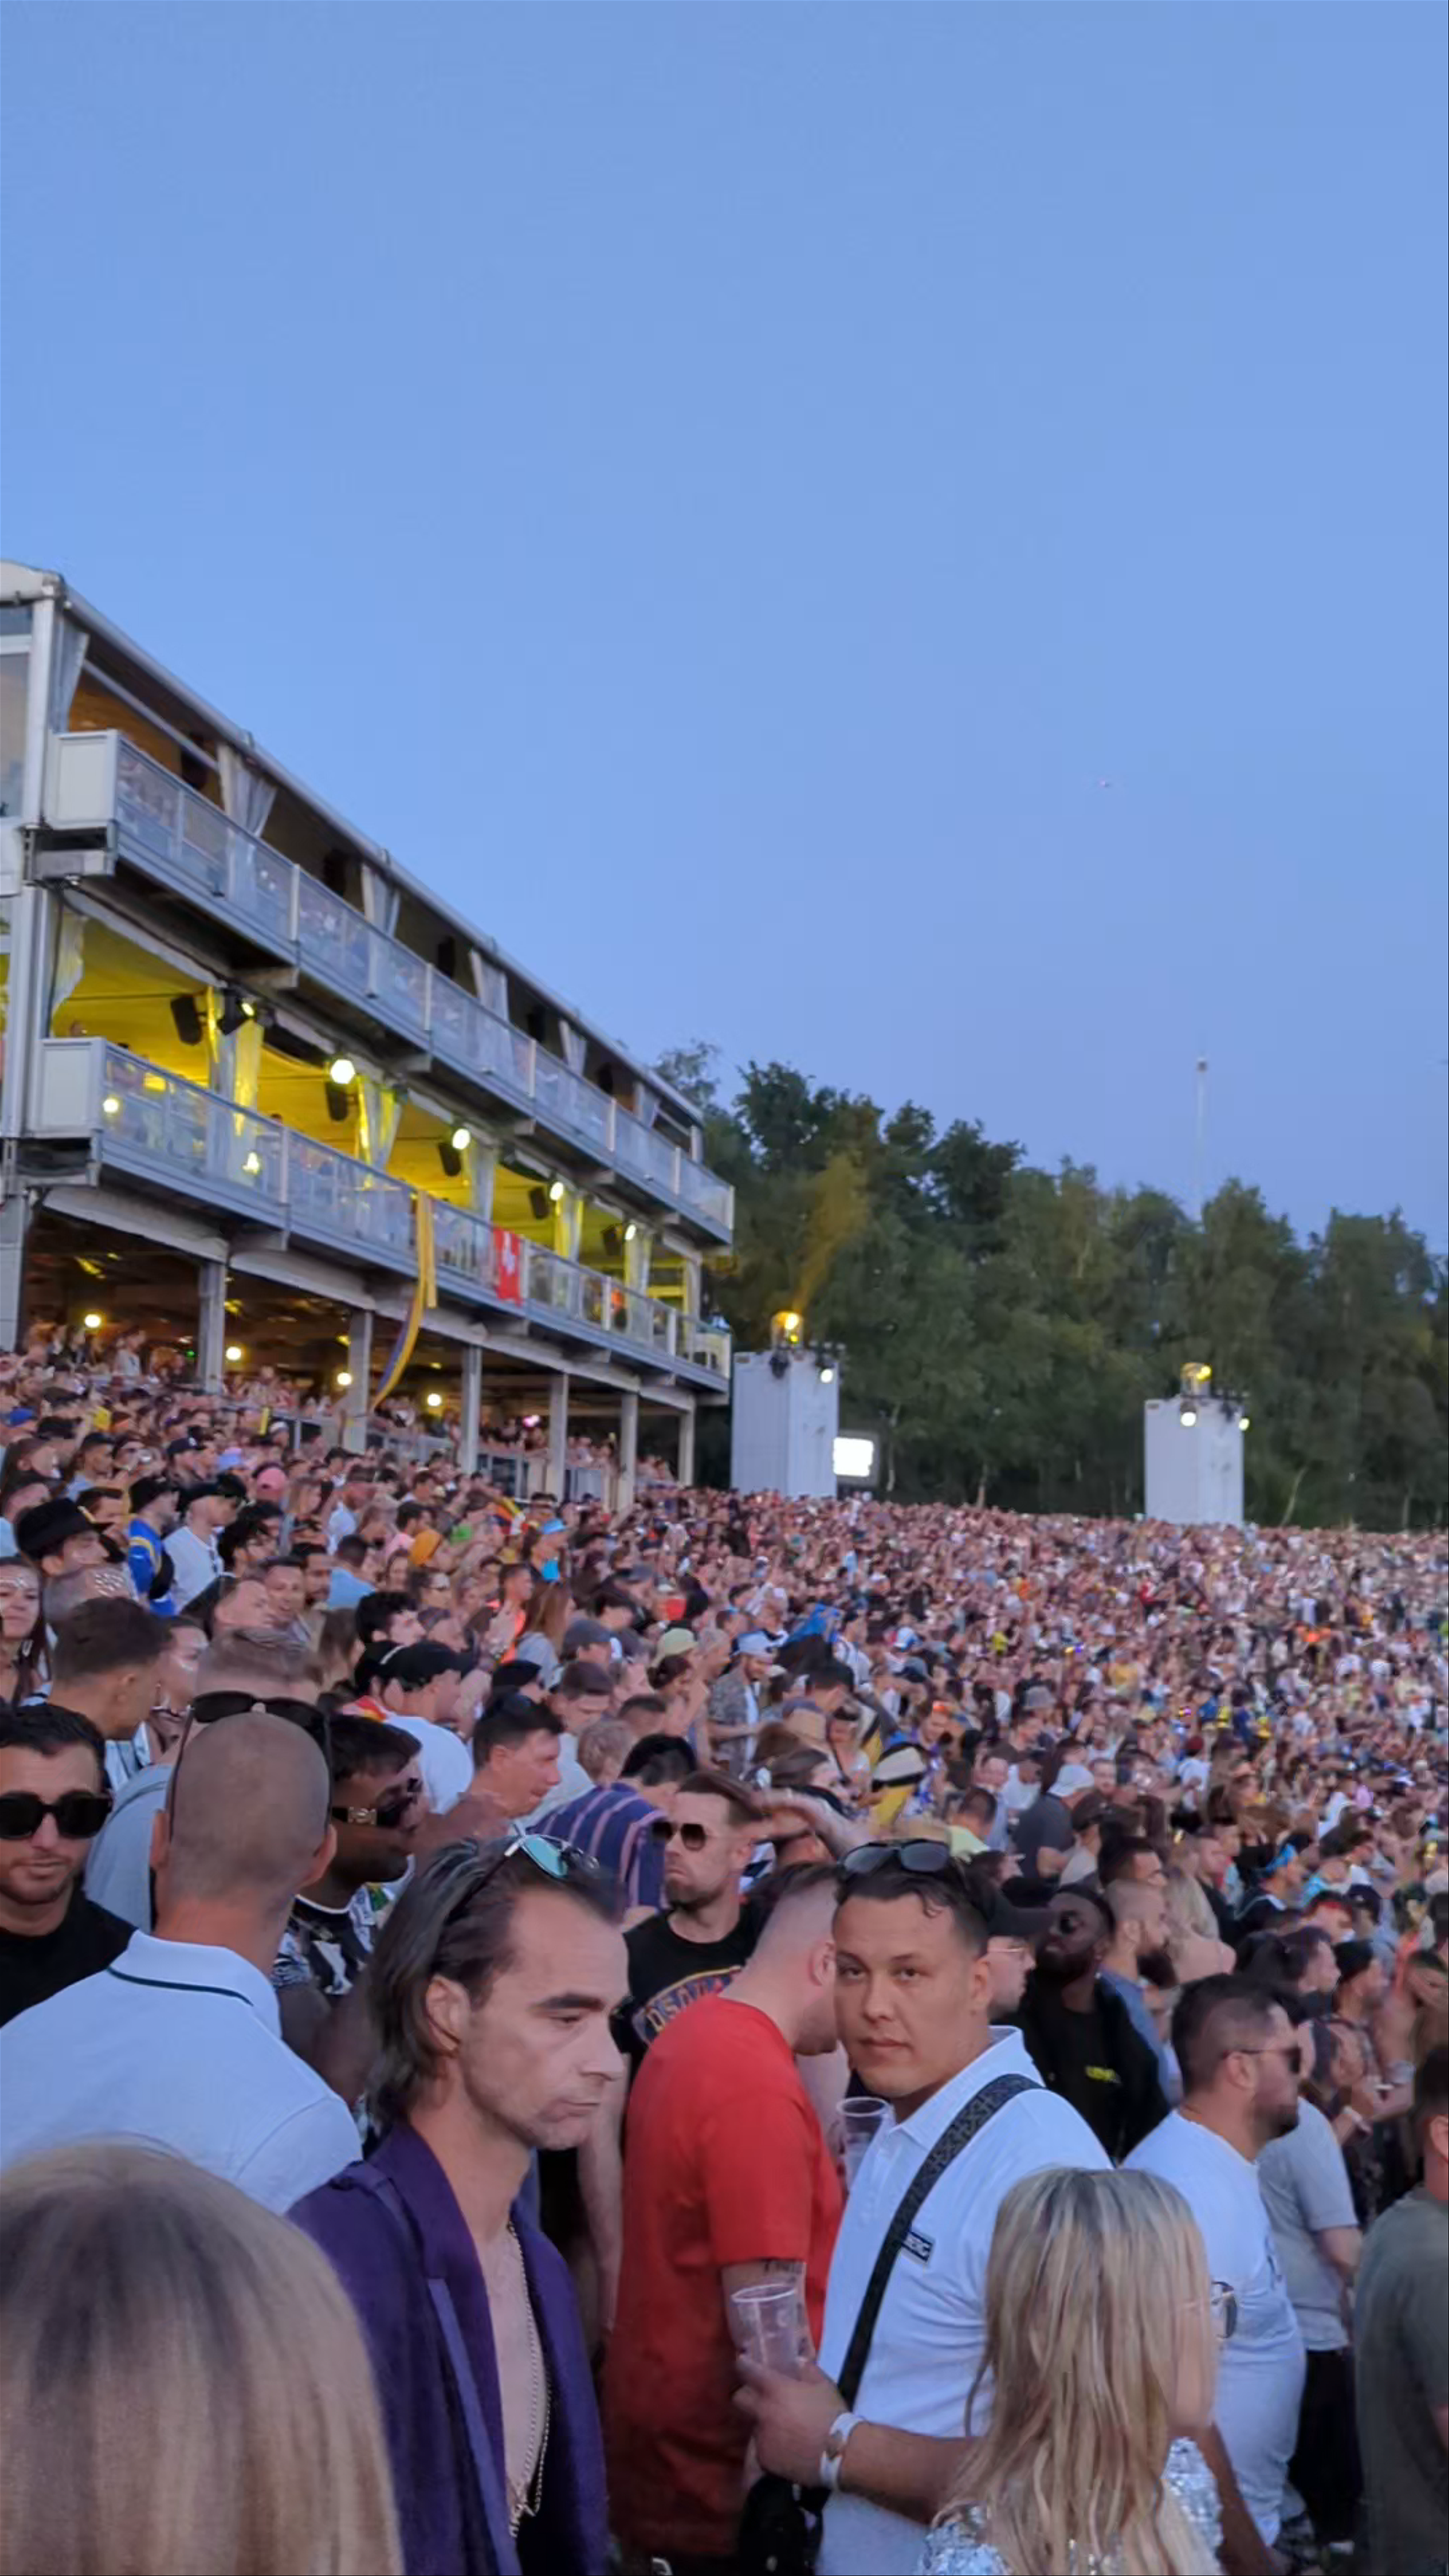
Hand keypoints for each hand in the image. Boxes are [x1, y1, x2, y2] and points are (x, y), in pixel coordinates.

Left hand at [733, 2357, 842, 2485]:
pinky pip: (762, 2448)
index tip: (744, 2363)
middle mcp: (763, 2412)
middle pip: (739, 2399)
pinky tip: (786, 2448)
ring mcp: (762, 2438)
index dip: (744, 2365)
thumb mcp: (823, 2385)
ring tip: (782, 2429)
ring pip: (754, 2425)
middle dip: (746, 2395)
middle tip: (759, 2398)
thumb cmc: (832, 2414)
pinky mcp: (765, 2459)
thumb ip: (807, 2370)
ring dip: (763, 2423)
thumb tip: (798, 2362)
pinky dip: (771, 2446)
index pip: (748, 2371)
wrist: (839, 2453)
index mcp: (775, 2390)